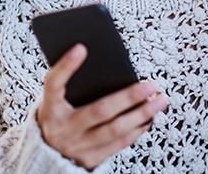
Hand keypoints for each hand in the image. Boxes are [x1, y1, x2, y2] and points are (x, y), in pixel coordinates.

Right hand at [36, 44, 168, 168]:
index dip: (66, 66)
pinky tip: (149, 118)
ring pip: (115, 130)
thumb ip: (71, 84)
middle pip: (99, 110)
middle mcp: (62, 129)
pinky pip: (119, 144)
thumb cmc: (58, 117)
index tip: (81, 47)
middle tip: (150, 85)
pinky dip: (137, 130)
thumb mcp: (55, 101)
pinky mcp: (90, 159)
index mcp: (50, 108)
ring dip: (142, 114)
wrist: (47, 154)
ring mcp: (77, 146)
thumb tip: (103, 63)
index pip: (54, 84)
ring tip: (159, 101)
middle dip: (128, 97)